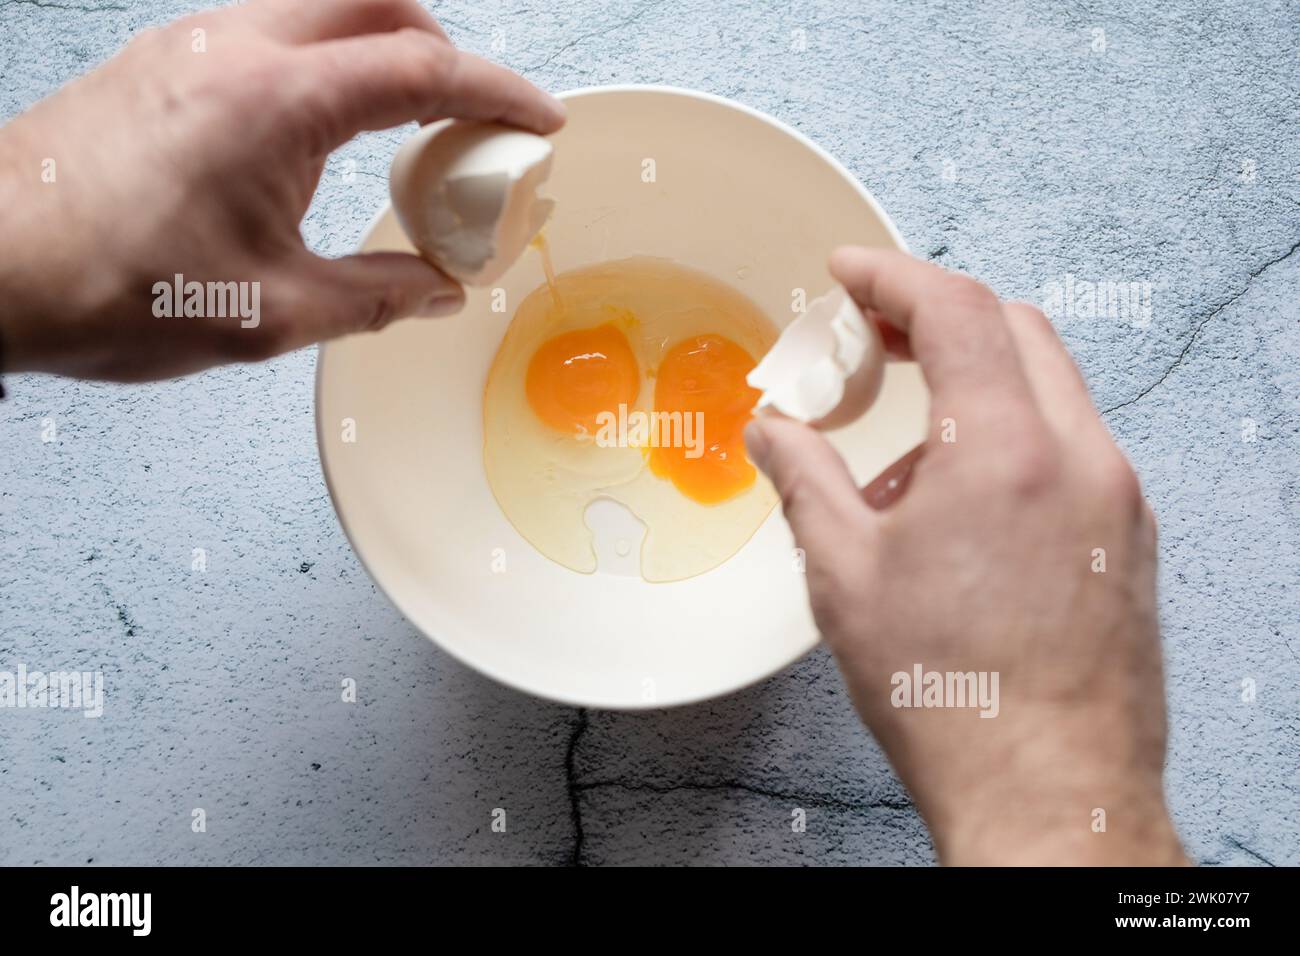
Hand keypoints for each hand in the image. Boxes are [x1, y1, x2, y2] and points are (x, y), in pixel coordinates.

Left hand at [0, 0, 564, 380]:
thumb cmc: (108, 285)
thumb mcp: (272, 313)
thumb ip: (376, 296)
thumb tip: (436, 290)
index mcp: (276, 101)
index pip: (422, 70)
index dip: (497, 94)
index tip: (538, 121)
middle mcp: (236, 49)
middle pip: (379, 4)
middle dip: (443, 53)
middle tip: (468, 124)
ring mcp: (193, 47)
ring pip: (323, 10)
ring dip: (379, 56)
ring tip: (401, 137)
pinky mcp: (164, 64)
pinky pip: (272, 34)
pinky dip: (325, 68)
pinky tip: (320, 140)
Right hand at [744, 248, 1186, 864]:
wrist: (1049, 790)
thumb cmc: (948, 692)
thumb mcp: (844, 575)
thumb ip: (804, 478)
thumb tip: (772, 429)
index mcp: (1006, 450)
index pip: (957, 309)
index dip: (891, 275)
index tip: (847, 271)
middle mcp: (1079, 457)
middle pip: (1016, 330)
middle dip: (938, 318)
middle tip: (876, 344)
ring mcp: (1116, 497)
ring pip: (1050, 387)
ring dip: (976, 385)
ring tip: (905, 461)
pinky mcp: (1129, 538)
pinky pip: (1071, 446)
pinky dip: (1014, 437)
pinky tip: (959, 506)